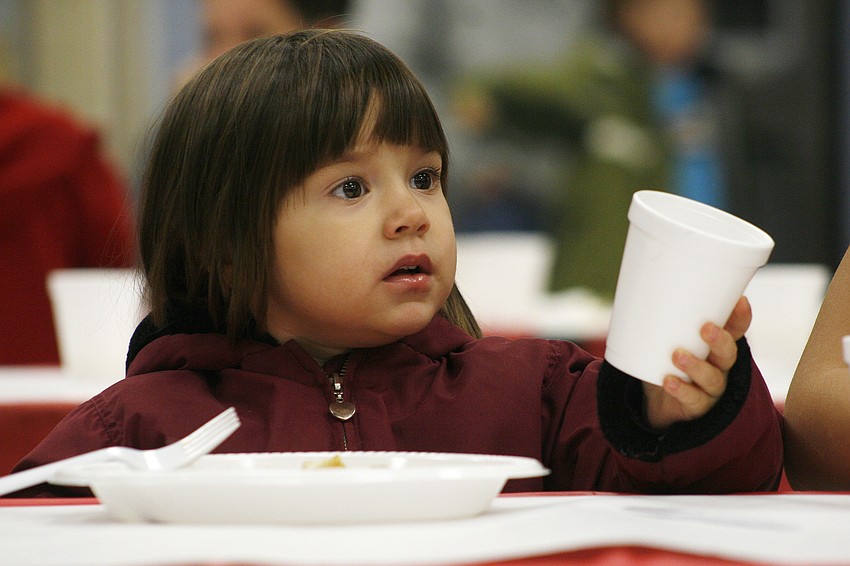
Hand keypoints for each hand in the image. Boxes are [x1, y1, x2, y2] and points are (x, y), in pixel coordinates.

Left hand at [643, 297, 751, 429]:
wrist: (658, 404)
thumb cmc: (665, 364)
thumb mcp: (665, 341)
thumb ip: (659, 321)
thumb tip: (637, 290)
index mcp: (715, 346)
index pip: (735, 331)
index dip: (740, 318)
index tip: (740, 301)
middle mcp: (719, 367)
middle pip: (728, 354)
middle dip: (720, 340)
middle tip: (706, 328)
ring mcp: (709, 389)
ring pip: (712, 378)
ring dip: (696, 366)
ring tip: (678, 355)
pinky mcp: (696, 406)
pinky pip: (693, 399)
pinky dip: (681, 390)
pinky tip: (668, 381)